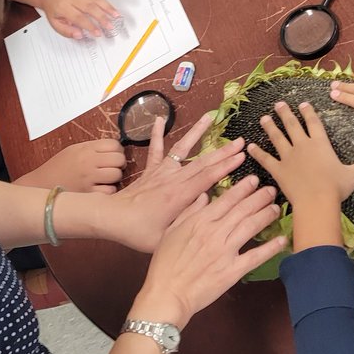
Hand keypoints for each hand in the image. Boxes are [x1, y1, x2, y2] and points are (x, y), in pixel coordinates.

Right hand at [15, 139, 125, 193]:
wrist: (39, 186)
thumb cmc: (57, 168)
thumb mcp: (73, 151)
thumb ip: (92, 148)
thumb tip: (115, 149)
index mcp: (85, 149)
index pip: (114, 144)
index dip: (117, 150)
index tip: (112, 156)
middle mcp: (88, 162)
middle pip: (119, 159)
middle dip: (119, 164)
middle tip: (111, 168)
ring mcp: (88, 179)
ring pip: (117, 175)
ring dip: (114, 178)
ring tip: (105, 179)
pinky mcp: (88, 194)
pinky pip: (110, 191)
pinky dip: (108, 191)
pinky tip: (100, 190)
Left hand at [40, 0, 121, 38]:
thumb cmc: (55, 9)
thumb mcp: (55, 23)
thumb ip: (66, 31)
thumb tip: (79, 35)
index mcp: (64, 6)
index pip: (79, 17)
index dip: (90, 26)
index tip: (98, 33)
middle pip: (90, 8)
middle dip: (101, 18)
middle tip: (110, 26)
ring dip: (108, 7)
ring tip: (116, 15)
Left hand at [102, 111, 249, 252]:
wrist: (111, 218)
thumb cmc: (138, 232)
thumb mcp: (167, 235)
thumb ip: (188, 219)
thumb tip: (207, 201)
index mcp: (179, 196)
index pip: (207, 177)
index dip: (226, 166)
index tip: (242, 157)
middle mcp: (172, 179)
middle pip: (202, 162)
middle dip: (223, 151)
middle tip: (241, 141)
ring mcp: (161, 171)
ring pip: (183, 149)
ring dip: (197, 132)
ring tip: (210, 117)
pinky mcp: (150, 170)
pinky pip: (155, 149)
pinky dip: (157, 133)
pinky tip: (160, 119)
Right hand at [129, 176, 285, 328]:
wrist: (167, 293)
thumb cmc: (165, 263)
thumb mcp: (171, 232)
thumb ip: (189, 212)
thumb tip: (205, 196)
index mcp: (200, 221)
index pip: (226, 200)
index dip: (243, 188)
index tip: (254, 180)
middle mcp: (215, 232)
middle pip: (242, 210)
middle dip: (259, 197)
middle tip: (272, 190)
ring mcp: (226, 251)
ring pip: (251, 227)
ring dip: (266, 215)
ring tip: (276, 208)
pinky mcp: (233, 270)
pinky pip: (255, 256)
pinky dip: (270, 248)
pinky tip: (282, 240)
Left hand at [246, 101, 353, 206]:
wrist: (317, 202)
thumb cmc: (336, 188)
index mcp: (320, 144)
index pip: (313, 123)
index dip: (308, 112)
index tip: (303, 104)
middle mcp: (303, 146)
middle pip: (292, 125)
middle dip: (285, 113)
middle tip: (279, 104)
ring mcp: (288, 157)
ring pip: (277, 138)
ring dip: (270, 127)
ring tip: (264, 118)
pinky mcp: (278, 170)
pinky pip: (265, 159)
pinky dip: (257, 153)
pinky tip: (249, 146)